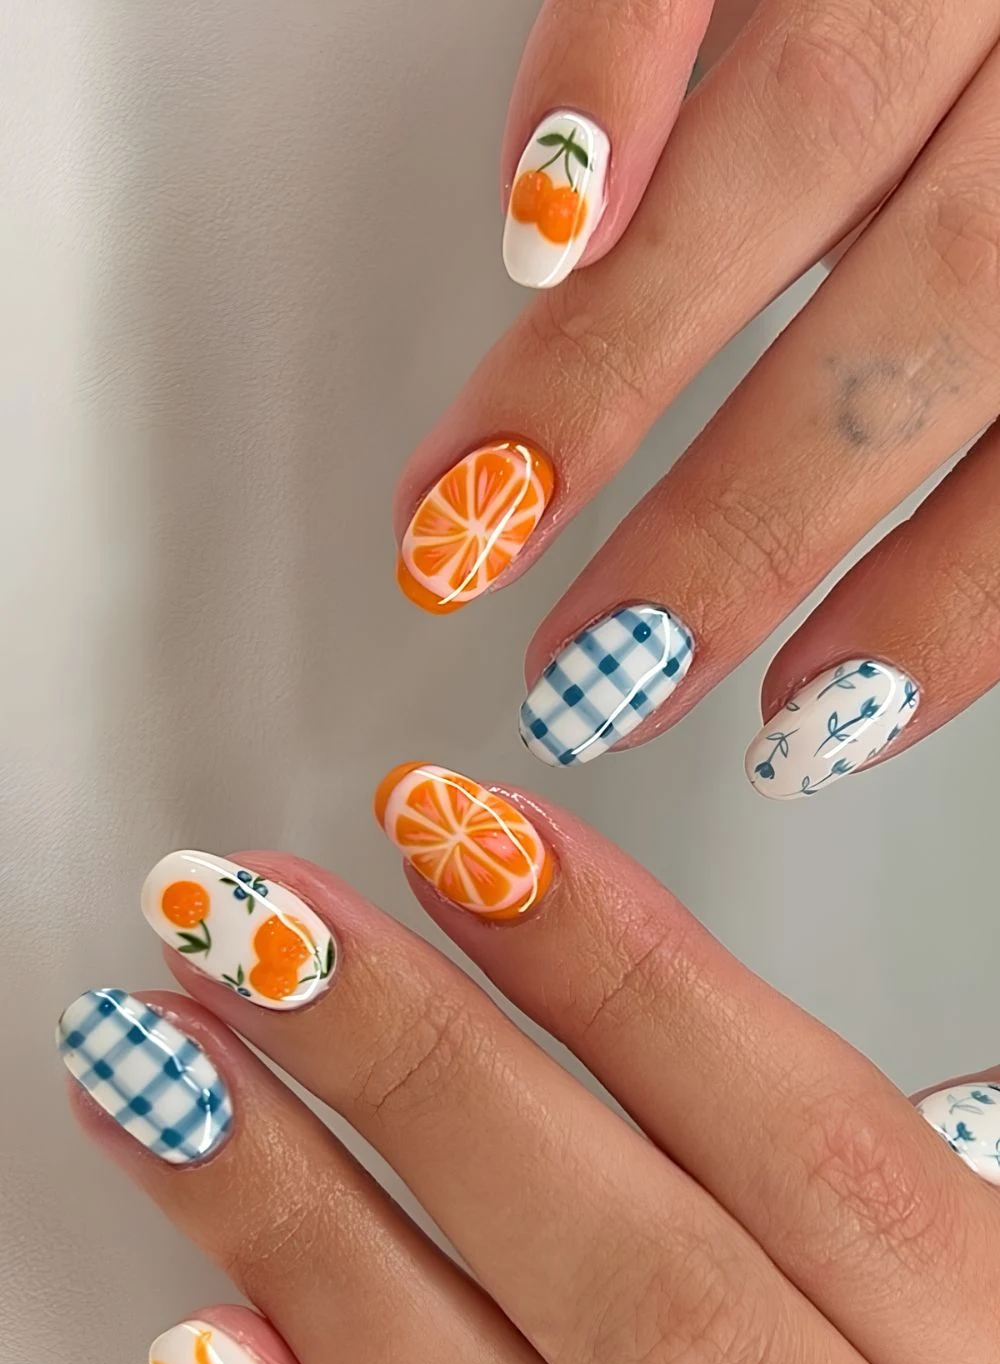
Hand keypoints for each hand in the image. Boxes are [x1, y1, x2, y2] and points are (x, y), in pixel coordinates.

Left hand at [61, 764, 999, 1363]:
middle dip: (427, 1072)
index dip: (632, 977)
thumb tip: (726, 1044)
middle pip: (639, 1275)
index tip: (469, 833)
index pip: (816, 1157)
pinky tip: (205, 1345)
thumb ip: (903, 1229)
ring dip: (310, 1236)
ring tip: (167, 1069)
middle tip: (254, 918)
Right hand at [392, 2, 999, 792]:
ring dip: (617, 363)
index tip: (807, 727)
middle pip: (926, 328)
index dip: (938, 615)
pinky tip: (534, 224)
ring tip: (484, 510)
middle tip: (597, 670)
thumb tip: (898, 587)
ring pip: (802, 154)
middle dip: (738, 533)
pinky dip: (606, 69)